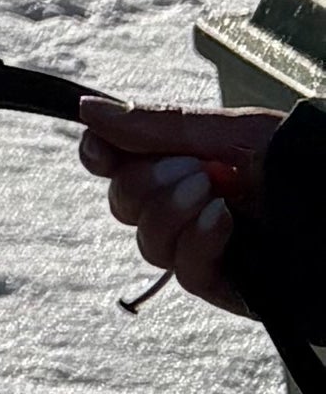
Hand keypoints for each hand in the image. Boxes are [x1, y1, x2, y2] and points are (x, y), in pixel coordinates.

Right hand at [76, 100, 292, 317]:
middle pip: (123, 201)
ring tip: (214, 193)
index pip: (118, 162)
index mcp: (187, 161)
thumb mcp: (232, 132)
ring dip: (171, 211)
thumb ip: (160, 126)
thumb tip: (89, 110)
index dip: (102, 154)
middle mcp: (189, 204)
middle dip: (147, 181)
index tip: (103, 149)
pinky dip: (195, 241)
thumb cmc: (304, 162)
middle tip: (193, 169)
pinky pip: (181, 271)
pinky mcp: (223, 283)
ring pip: (146, 239)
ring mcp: (204, 246)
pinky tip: (224, 222)